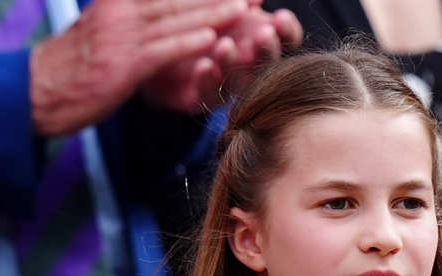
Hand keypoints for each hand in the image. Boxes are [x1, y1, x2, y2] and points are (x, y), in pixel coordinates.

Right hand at [30, 0, 251, 135]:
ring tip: (244, 7)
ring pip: (176, 19)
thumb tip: (159, 22)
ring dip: (213, 13)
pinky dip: (188, 42)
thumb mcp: (106, 36)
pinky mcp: (125, 64)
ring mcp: (124, 36)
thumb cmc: (77, 69)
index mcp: (121, 3)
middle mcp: (124, 11)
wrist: (41, 89)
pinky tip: (212, 38)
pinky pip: (163, 50)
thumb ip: (134, 24)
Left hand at [143, 4, 303, 112]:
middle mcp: (249, 63)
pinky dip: (208, 80)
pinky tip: (203, 65)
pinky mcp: (202, 99)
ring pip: (241, 81)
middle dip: (266, 49)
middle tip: (263, 35)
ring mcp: (227, 83)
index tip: (281, 17)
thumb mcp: (220, 5)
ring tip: (225, 46)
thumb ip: (240, 2)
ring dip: (235, 62)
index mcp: (259, 36)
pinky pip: (209, 95)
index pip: (285, 38)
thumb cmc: (193, 19)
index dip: (287, 30)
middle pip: (268, 62)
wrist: (153, 42)